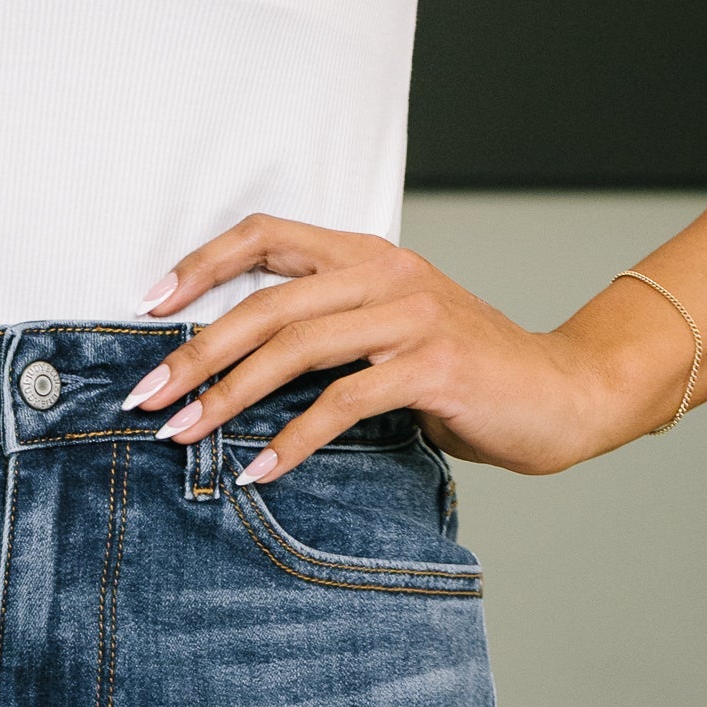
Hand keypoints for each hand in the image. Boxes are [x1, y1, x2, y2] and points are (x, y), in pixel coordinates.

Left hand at [122, 215, 700, 485]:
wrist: (561, 394)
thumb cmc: (467, 377)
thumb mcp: (389, 340)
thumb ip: (329, 338)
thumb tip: (240, 372)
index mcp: (367, 256)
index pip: (268, 236)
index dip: (201, 264)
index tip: (149, 305)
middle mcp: (385, 273)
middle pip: (266, 301)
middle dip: (195, 352)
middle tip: (145, 396)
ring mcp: (410, 316)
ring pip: (295, 347)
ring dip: (229, 396)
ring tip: (183, 434)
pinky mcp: (431, 366)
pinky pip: (343, 403)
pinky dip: (293, 441)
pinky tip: (258, 471)